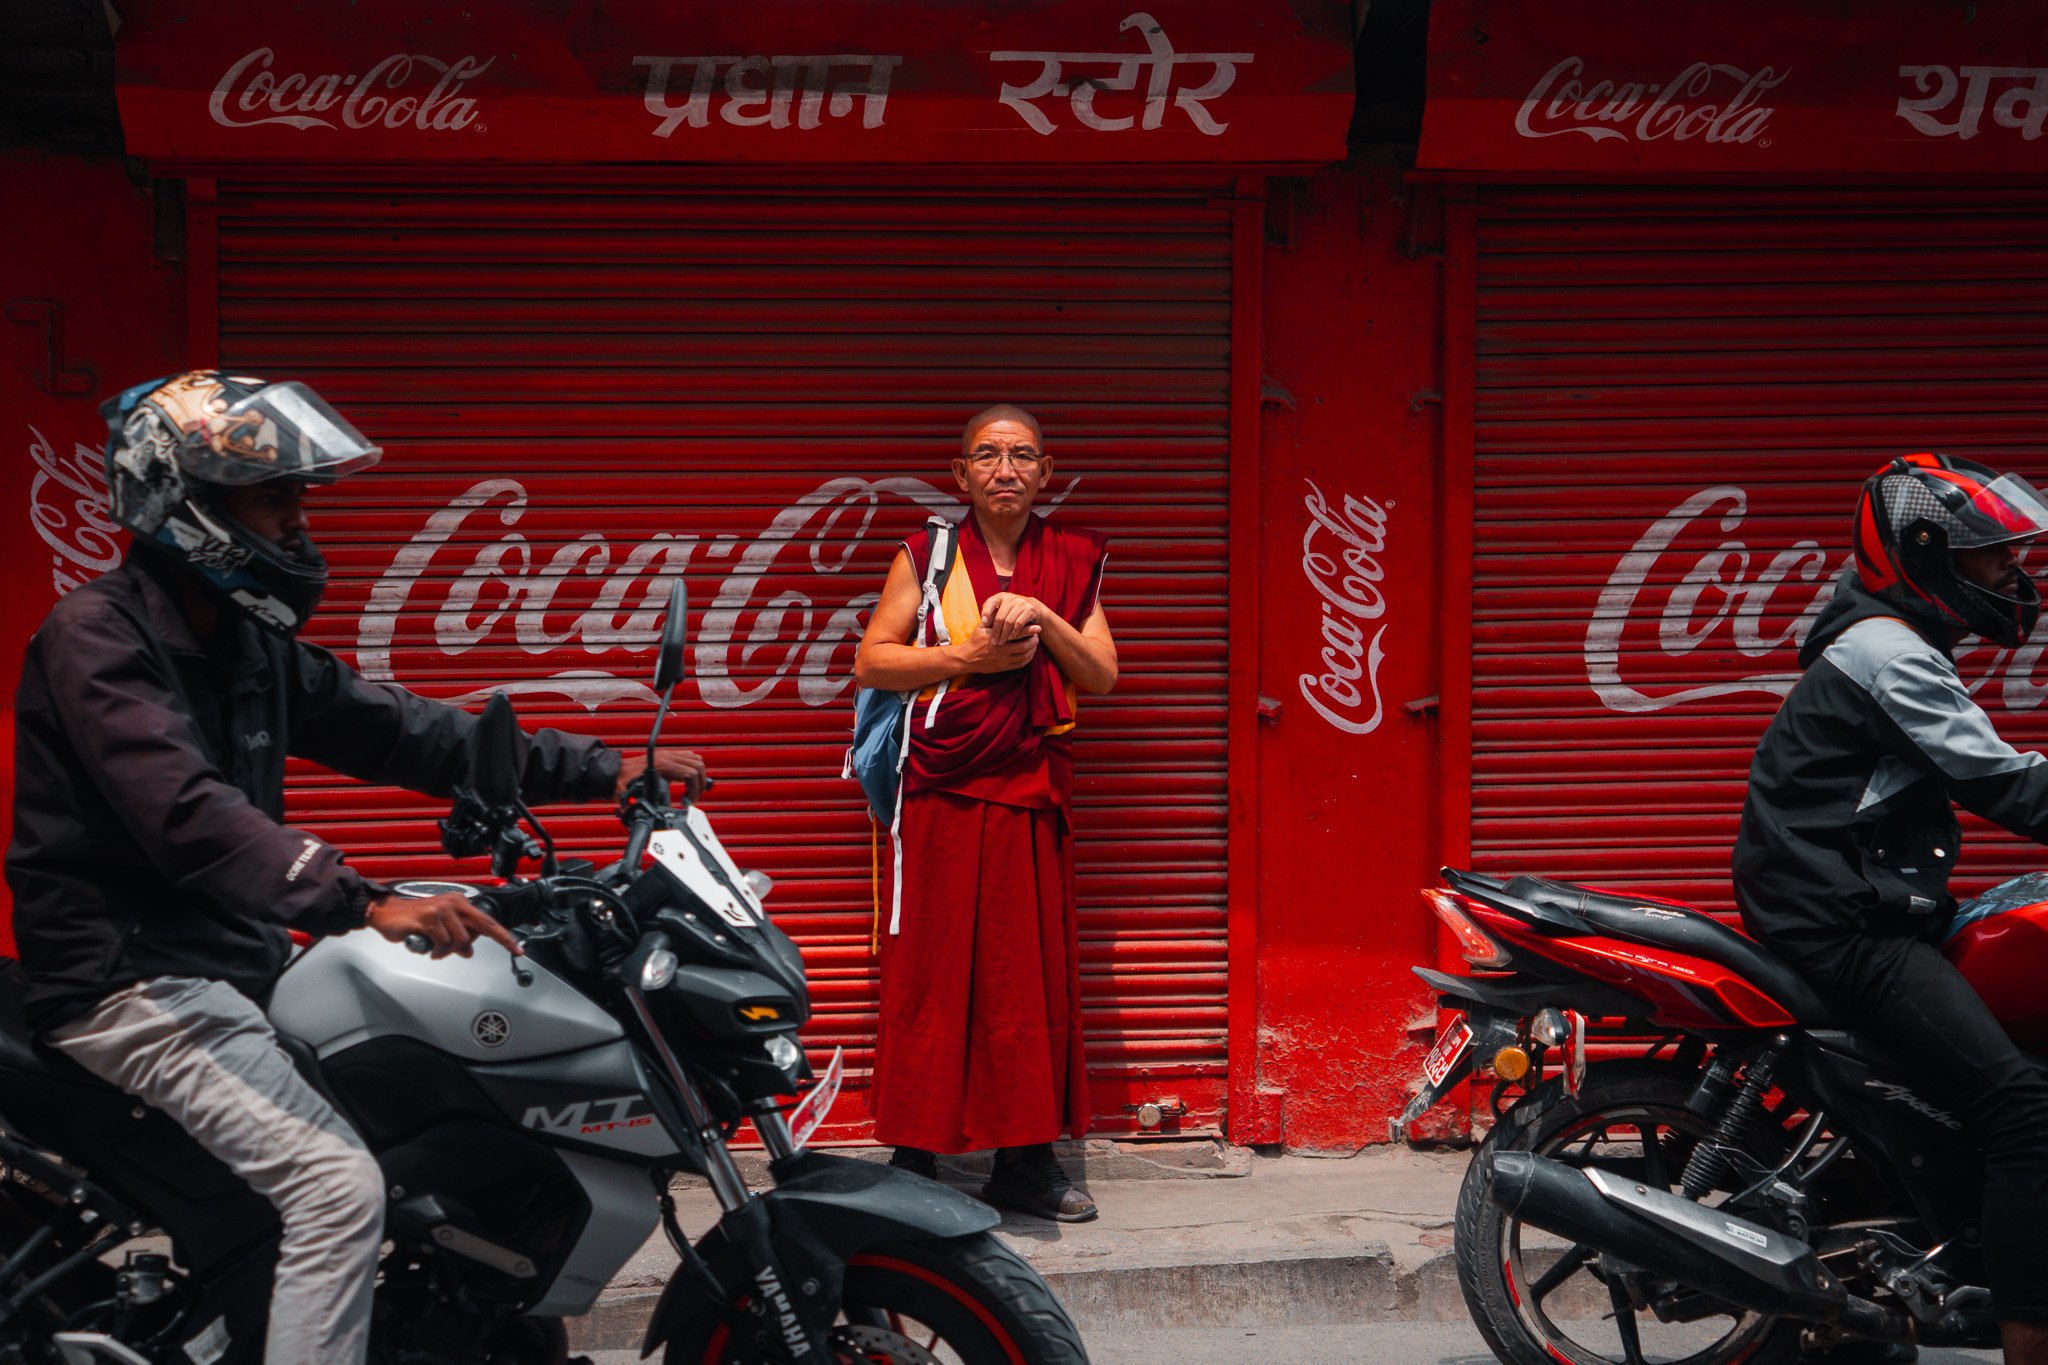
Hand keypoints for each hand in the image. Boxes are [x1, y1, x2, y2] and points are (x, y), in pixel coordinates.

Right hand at [367, 892, 519, 959]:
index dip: (504, 937)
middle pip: (478, 929)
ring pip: (459, 940)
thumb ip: (457, 937)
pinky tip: (427, 947)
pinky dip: (435, 950)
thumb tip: (469, 950)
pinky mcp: (428, 918)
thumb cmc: (413, 919)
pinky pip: (441, 942)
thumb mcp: (440, 928)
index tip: (517, 949)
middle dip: (471, 946)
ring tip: (434, 948)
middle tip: (459, 952)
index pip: (488, 922)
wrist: (386, 913)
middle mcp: (453, 903)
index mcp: (460, 903)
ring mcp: (441, 909)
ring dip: (446, 951)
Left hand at [617, 747, 709, 801]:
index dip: (694, 790)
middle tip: (692, 798)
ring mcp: (668, 754)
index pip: (690, 773)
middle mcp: (666, 757)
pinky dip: (694, 770)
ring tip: (692, 791)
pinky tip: (686, 782)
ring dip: (699, 776)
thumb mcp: (628, 796)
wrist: (612, 772)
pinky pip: (689, 758)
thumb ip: (636, 806)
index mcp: (661, 765)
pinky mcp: (667, 756)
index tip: (687, 802)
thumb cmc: (619, 782)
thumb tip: (643, 817)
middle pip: (697, 765)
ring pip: (696, 760)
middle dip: (699, 785)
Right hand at [951, 623, 1039, 674]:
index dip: (1029, 630)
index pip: (1017, 633)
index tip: (1038, 627)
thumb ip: (992, 619)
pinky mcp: (1003, 667)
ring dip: (1032, 650)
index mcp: (997, 638)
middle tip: (1037, 636)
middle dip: (1033, 641)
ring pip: (1024, 656)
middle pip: (1024, 646)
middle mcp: (1002, 650)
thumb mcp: (981, 627)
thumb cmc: (975, 640)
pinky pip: (1020, 664)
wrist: (967, 658)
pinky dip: (1027, 659)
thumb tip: (1001, 608)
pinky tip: (1029, 653)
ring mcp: (1003, 660)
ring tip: (1034, 644)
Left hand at [979, 592, 1045, 644]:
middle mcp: (1011, 598)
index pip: (991, 602)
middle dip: (996, 631)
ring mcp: (1021, 603)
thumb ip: (992, 612)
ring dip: (1004, 634)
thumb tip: (983, 622)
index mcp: (1001, 596)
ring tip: (1001, 642)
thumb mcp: (1002, 608)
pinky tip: (1011, 638)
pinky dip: (1014, 632)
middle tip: (993, 642)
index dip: (986, 613)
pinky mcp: (1030, 610)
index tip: (983, 624)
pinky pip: (1019, 623)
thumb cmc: (1012, 611)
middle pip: (1000, 616)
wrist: (1033, 608)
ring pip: (1009, 621)